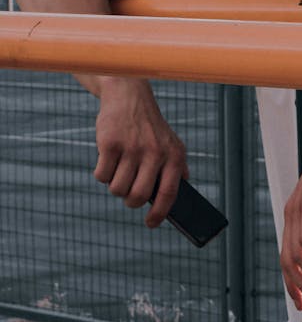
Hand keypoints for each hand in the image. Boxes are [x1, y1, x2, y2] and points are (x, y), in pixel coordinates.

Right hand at [93, 78, 187, 225]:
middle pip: (137, 196)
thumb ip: (177, 169)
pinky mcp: (110, 144)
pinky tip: (108, 161)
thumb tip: (179, 200)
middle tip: (128, 196)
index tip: (150, 224)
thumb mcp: (171, 144)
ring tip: (119, 172)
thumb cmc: (150, 128)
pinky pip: (102, 176)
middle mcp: (154, 152)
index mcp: (173, 156)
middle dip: (130, 201)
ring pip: (117, 188)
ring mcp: (131, 148)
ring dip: (115, 187)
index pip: (168, 194)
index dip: (159, 214)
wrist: (129, 97)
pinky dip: (102, 174)